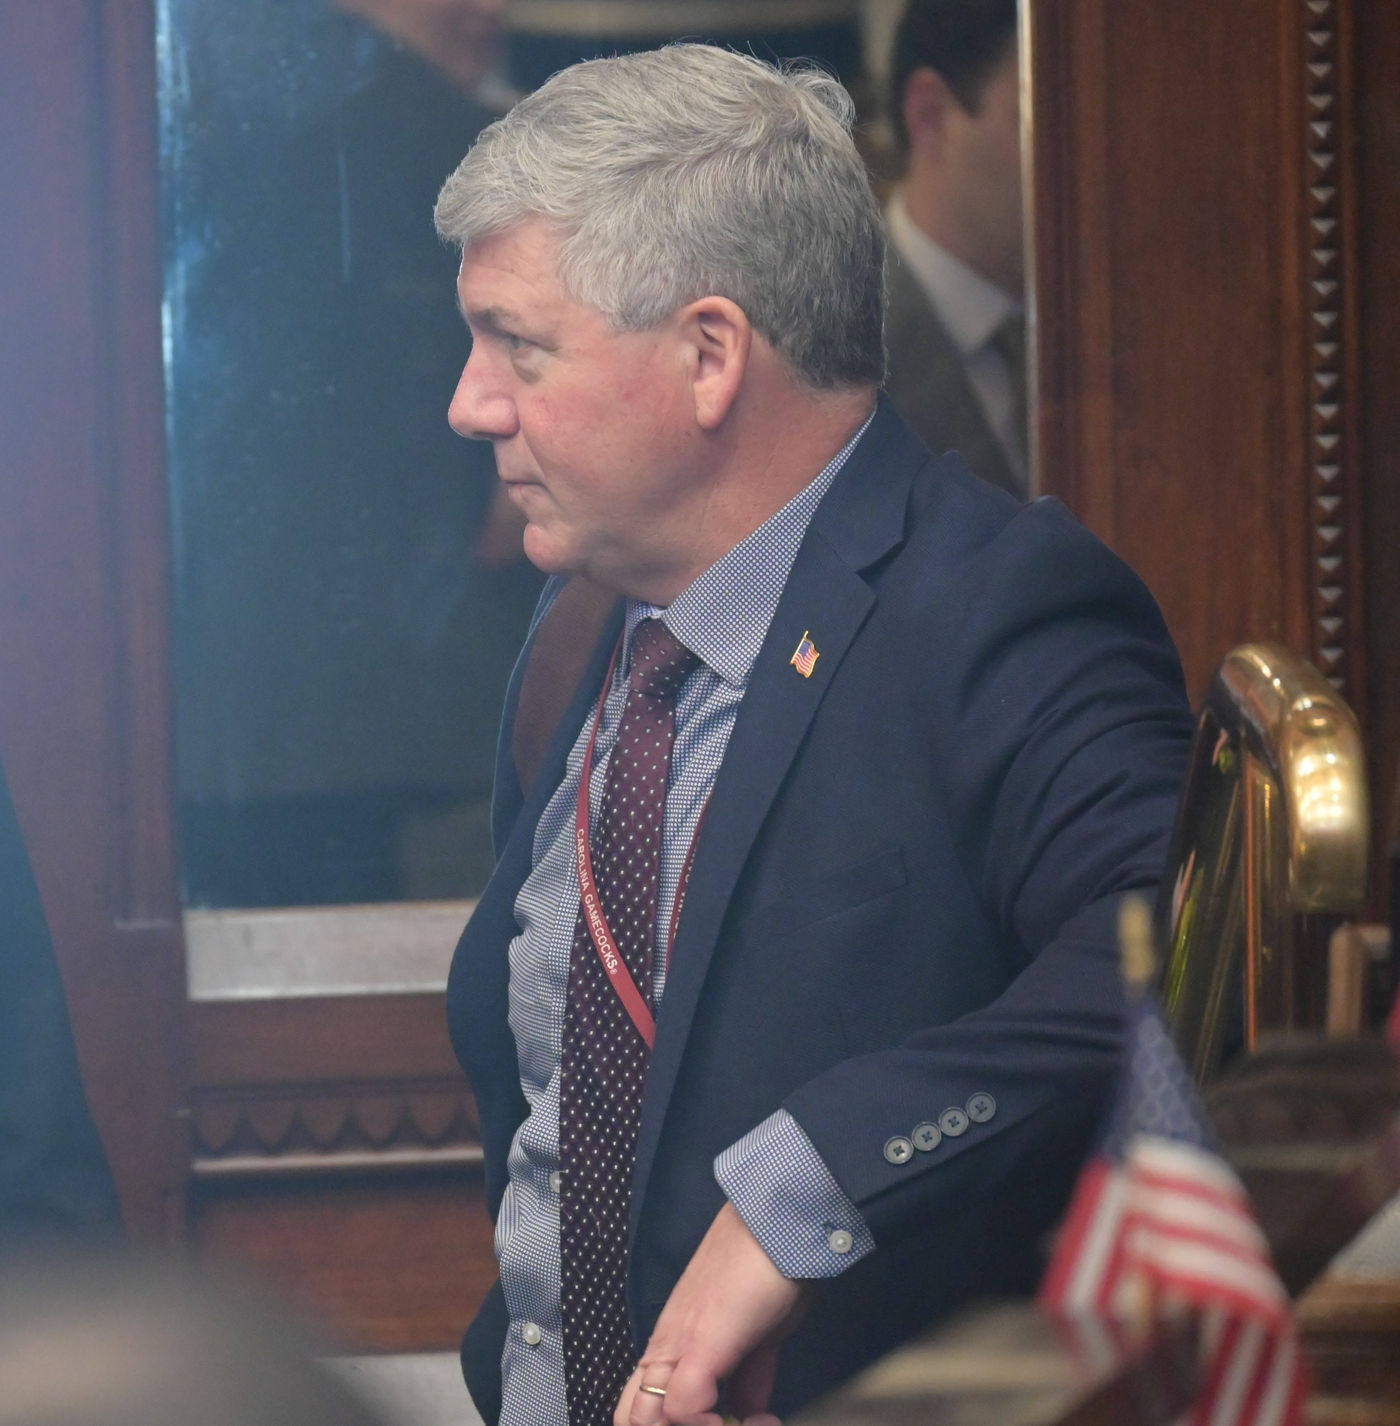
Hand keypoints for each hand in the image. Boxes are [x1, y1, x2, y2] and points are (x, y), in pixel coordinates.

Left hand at [615, 1202, 807, 1425]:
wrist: (777, 1225)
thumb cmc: (770, 1269)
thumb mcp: (758, 1332)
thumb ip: (748, 1373)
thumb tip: (747, 1406)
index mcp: (674, 1343)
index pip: (640, 1408)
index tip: (730, 1423)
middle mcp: (666, 1346)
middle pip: (633, 1419)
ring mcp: (678, 1345)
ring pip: (643, 1420)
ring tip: (743, 1424)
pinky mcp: (698, 1344)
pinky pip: (681, 1408)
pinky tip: (756, 1417)